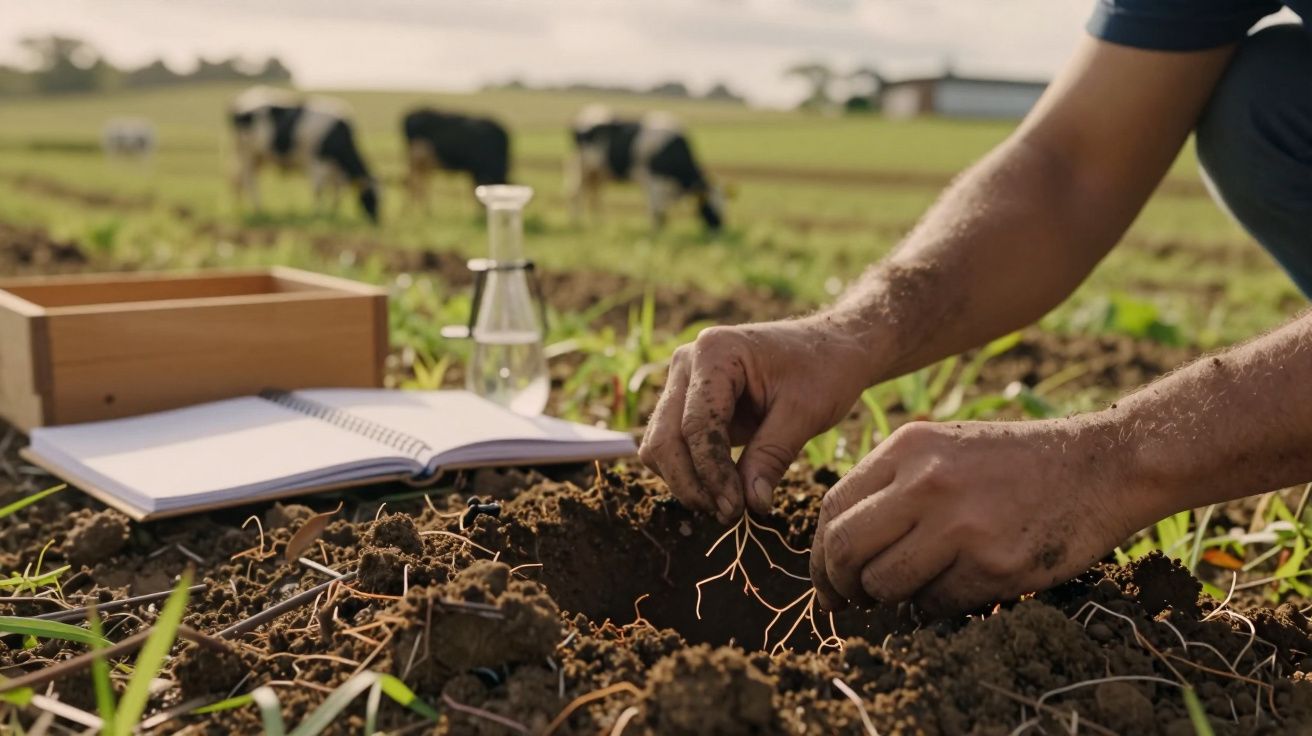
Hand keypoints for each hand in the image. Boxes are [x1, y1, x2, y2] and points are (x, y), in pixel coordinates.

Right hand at [640, 315, 880, 523]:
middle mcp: (687, 363)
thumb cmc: (822, 370)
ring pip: (659, 445)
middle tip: (728, 513)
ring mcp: (682, 381)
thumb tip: (750, 506)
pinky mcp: (687, 402)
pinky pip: (671, 444)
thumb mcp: (805, 413)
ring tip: (726, 504)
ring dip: (685, 481)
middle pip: (665, 437)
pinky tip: (720, 489)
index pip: (697, 426)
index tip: (735, 509)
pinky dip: (689, 471)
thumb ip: (772, 457)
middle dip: (691, 483)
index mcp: (715, 353)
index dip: (712, 473)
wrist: (828, 347)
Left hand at [810, 417, 1149, 614]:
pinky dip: (935, 607)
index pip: (832, 508)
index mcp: (907, 448)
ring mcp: (960, 525)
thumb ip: (891, 484)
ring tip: (909, 592)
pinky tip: (956, 588)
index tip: (827, 577)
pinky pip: (935, 604)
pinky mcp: (993, 564)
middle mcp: (926, 483)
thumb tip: (837, 545)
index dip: (820, 552)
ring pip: (884, 584)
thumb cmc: (1014, 463)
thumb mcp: (943, 447)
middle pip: (844, 549)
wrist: (1100, 465)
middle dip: (838, 584)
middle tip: (849, 601)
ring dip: (888, 600)